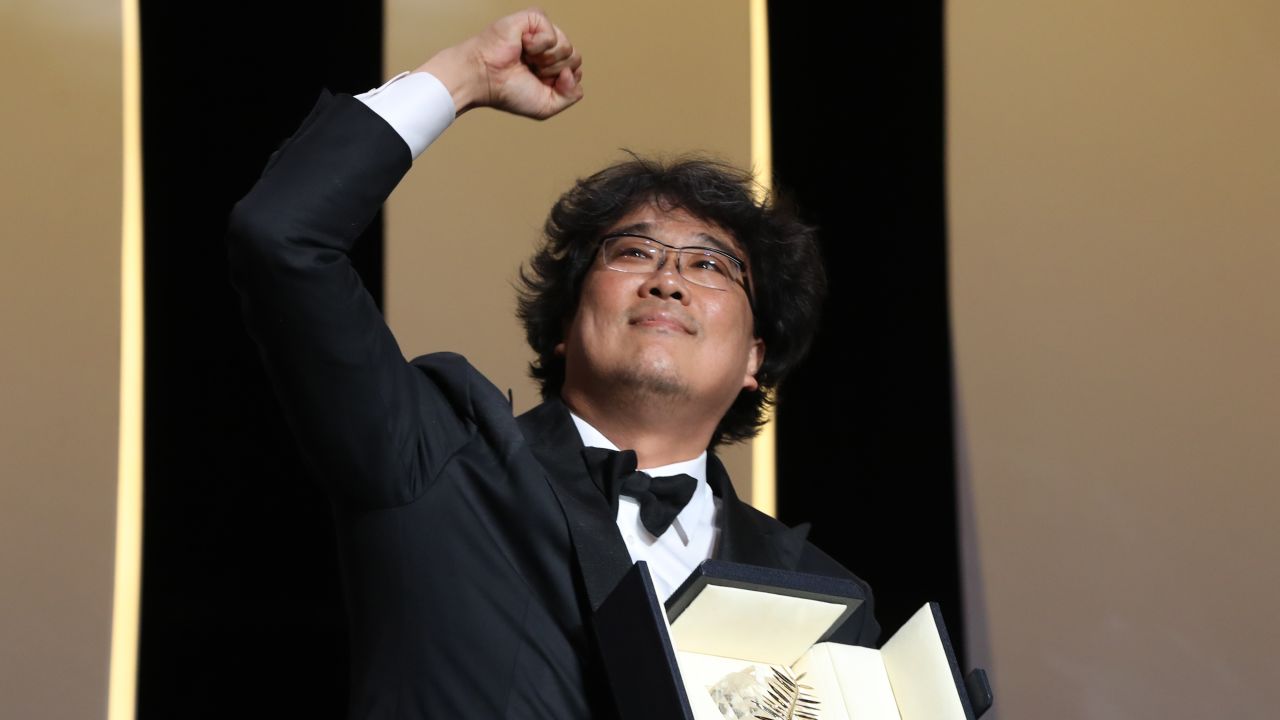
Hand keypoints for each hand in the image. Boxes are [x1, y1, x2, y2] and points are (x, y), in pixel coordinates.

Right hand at [418, 8, 582, 118]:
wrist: (484, 78)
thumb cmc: (507, 91)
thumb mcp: (546, 106)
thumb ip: (570, 96)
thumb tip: (574, 73)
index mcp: (551, 66)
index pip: (576, 71)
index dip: (561, 82)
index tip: (538, 83)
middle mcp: (548, 48)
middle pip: (575, 58)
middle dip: (554, 72)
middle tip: (530, 71)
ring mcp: (541, 33)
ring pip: (567, 47)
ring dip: (545, 60)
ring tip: (525, 59)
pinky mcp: (532, 20)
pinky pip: (552, 34)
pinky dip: (538, 46)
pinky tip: (522, 46)